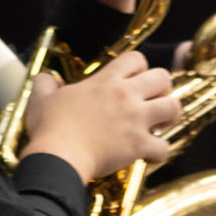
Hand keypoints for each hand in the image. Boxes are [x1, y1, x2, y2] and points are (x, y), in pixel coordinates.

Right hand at [23, 53, 180, 182]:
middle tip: (150, 102)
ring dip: (169, 116)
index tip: (132, 81)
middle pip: (163, 78)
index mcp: (105, 81)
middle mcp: (126, 96)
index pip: (136, 58)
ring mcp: (136, 120)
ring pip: (174, 107)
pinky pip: (165, 148)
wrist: (58, 157)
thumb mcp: (41, 99)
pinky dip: (160, 153)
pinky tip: (149, 156)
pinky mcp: (139, 145)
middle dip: (162, 89)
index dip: (139, 68)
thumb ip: (45, 83)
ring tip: (158, 125)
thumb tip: (45, 77)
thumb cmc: (50, 127)